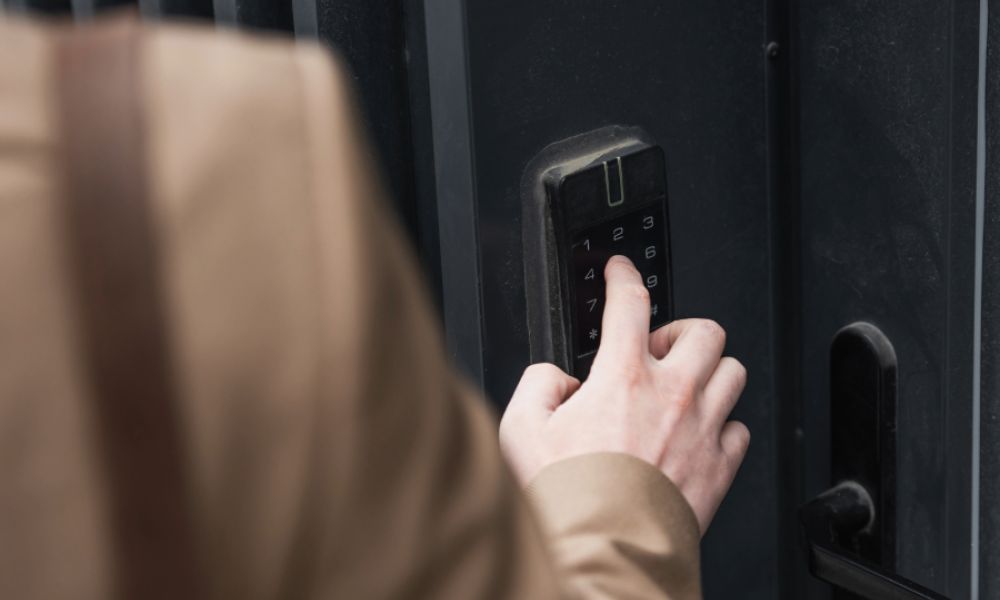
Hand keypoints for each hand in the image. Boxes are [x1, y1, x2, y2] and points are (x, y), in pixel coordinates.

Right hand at [499, 255, 748, 534]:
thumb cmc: (565, 499)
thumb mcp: (520, 429)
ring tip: (684, 386)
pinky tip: (698, 435)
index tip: (620, 271)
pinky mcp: (719, 468)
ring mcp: (702, 430)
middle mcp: (671, 395)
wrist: (603, 554)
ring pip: (733, 372)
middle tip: (658, 348)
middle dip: (681, 330)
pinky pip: (739, 429)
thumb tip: (558, 378)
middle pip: (704, 331)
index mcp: (622, 377)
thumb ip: (538, 384)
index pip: (630, 301)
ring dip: (709, 371)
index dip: (623, 275)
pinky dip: (722, 425)